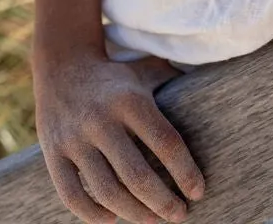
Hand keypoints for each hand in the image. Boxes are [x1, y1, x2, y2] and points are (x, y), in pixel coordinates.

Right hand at [35, 48, 203, 223]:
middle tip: (180, 215)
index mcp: (130, 100)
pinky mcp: (53, 154)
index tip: (198, 192)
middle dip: (163, 202)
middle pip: (138, 175)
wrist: (62, 65)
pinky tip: (113, 218)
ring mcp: (74, 139)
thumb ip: (175, 81)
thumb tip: (218, 85)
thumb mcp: (145, 72)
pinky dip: (94, 214)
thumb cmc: (116, 77)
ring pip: (107, 191)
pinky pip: (73, 196)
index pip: (166, 143)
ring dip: (134, 213)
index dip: (185, 172)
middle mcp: (101, 120)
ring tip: (153, 219)